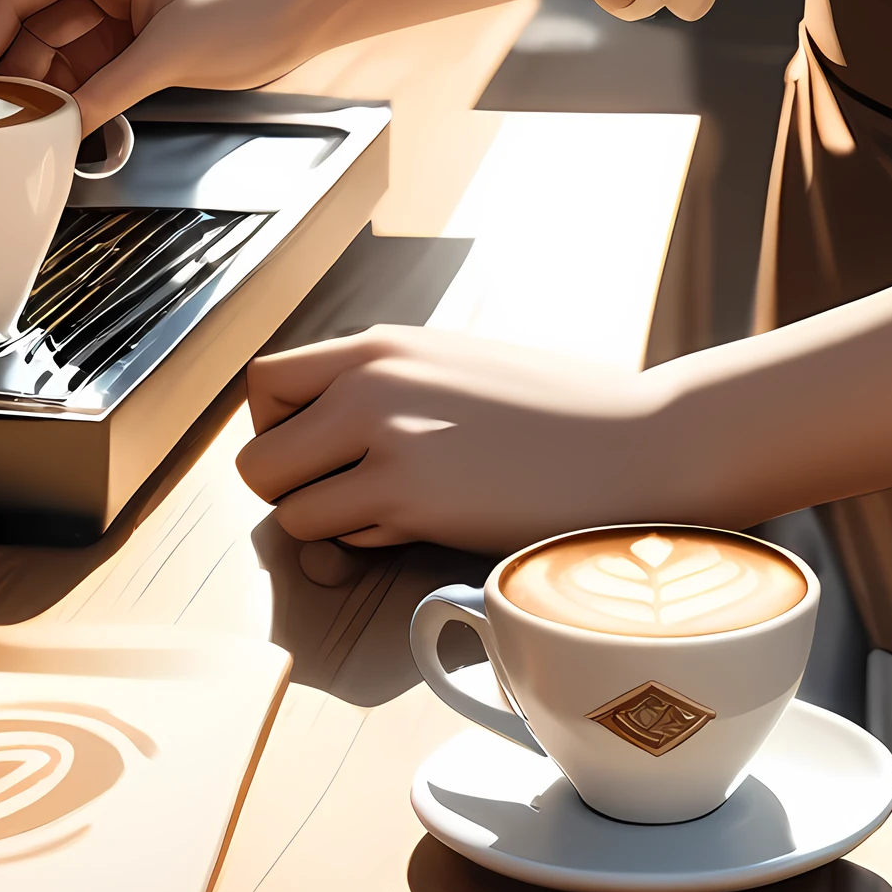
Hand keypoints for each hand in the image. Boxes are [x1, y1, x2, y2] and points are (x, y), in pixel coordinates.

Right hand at [0, 0, 314, 127]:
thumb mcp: (171, 47)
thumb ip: (107, 91)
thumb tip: (60, 129)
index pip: (9, 0)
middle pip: (29, 34)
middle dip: (17, 86)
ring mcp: (119, 5)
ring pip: (59, 58)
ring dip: (50, 99)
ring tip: (33, 144)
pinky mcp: (142, 37)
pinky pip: (92, 71)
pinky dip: (81, 101)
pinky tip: (71, 132)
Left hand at [237, 328, 687, 553]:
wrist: (634, 440)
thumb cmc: (558, 412)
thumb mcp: (458, 368)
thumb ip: (390, 387)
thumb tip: (330, 431)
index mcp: (382, 344)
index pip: (266, 382)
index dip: (278, 430)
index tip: (319, 454)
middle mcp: (371, 381)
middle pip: (256, 454)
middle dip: (288, 490)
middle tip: (340, 499)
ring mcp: (387, 439)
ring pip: (286, 505)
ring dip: (325, 525)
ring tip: (387, 516)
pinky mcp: (411, 496)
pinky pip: (336, 537)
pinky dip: (362, 546)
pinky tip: (419, 527)